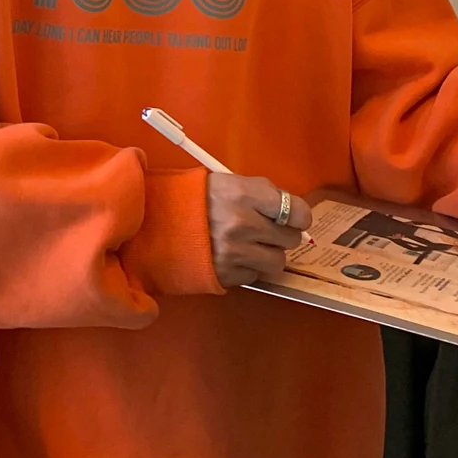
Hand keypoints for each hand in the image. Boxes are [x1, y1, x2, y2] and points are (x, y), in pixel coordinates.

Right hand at [206, 172, 312, 288]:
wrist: (158, 224)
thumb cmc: (198, 198)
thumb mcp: (230, 182)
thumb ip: (263, 194)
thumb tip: (294, 213)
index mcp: (244, 194)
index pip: (295, 210)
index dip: (300, 216)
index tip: (295, 217)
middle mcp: (243, 224)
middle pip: (290, 239)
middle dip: (283, 235)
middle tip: (269, 230)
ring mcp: (235, 253)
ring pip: (278, 262)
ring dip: (269, 254)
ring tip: (253, 245)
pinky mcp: (227, 275)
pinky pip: (256, 275)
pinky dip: (250, 267)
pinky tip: (235, 255)